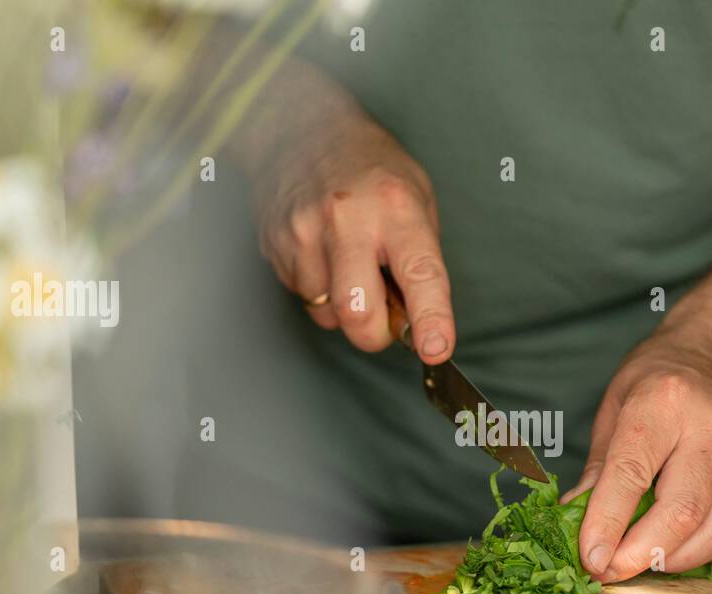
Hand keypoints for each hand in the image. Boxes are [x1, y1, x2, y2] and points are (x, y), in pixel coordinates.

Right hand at [254, 113, 453, 362]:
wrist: (298, 125)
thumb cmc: (369, 165)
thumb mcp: (416, 196)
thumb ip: (420, 257)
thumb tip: (417, 320)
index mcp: (396, 209)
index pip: (420, 275)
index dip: (431, 319)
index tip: (436, 349)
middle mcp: (348, 221)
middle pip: (358, 314)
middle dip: (374, 334)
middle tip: (384, 318)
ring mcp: (304, 233)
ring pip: (327, 314)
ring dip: (343, 306)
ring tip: (347, 263)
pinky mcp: (275, 244)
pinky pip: (302, 294)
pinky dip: (318, 287)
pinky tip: (322, 252)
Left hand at [563, 316, 711, 581]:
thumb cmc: (660, 379)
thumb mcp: (614, 406)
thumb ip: (598, 467)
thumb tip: (572, 521)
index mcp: (664, 401)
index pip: (633, 471)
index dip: (608, 522)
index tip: (590, 559)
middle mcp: (711, 428)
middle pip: (682, 510)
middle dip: (641, 554)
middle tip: (608, 572)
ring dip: (672, 561)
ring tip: (638, 562)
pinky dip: (702, 553)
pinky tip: (674, 549)